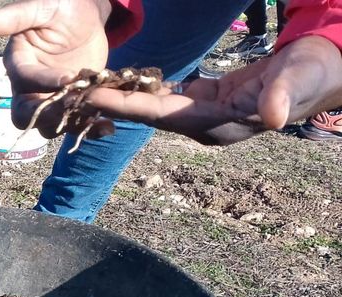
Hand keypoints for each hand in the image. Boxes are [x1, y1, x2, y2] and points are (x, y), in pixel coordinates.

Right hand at [0, 0, 114, 136]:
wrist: (87, 20)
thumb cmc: (62, 10)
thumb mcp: (41, 9)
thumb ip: (15, 17)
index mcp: (19, 65)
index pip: (25, 80)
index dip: (44, 82)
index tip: (69, 77)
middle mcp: (28, 89)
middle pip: (26, 116)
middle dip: (50, 116)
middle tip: (77, 106)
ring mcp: (49, 102)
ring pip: (50, 127)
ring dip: (72, 126)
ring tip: (99, 119)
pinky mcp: (70, 108)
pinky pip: (74, 124)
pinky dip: (90, 128)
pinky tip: (107, 126)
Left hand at [84, 36, 341, 144]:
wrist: (321, 73)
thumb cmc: (312, 75)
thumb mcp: (300, 81)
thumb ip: (283, 97)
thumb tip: (271, 117)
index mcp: (220, 125)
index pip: (163, 117)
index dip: (129, 107)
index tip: (96, 98)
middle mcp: (204, 126)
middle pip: (148, 116)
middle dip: (112, 106)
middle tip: (75, 94)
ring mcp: (202, 116)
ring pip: (152, 107)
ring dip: (121, 98)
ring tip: (86, 88)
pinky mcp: (204, 101)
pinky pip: (164, 96)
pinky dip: (141, 89)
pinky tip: (117, 81)